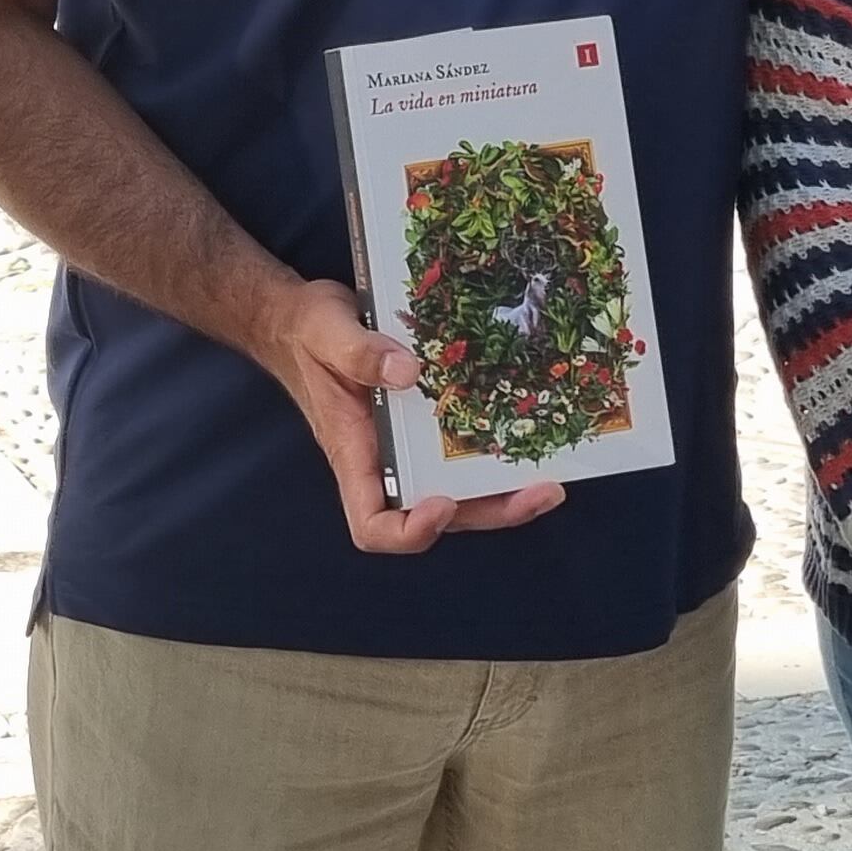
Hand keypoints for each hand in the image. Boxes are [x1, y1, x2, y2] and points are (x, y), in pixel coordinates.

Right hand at [252, 275, 563, 556]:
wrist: (300, 319)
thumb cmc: (306, 332)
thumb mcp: (326, 332)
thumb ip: (360, 353)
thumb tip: (408, 372)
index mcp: (353, 453)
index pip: (374, 524)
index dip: (410, 531)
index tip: (441, 503)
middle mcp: (384, 461)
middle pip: (438, 514)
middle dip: (490, 511)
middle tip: (540, 492)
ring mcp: (408, 444)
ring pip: (460, 487)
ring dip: (504, 490)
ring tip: (551, 478)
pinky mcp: (426, 421)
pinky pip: (462, 448)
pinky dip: (495, 449)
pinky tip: (531, 433)